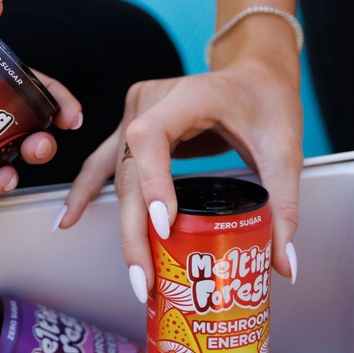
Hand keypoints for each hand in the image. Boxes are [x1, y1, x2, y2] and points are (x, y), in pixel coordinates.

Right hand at [57, 17, 301, 293]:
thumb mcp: (285, 148)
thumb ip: (284, 204)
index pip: (152, 138)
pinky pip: (104, 163)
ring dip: (122, 226)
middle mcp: (150, 101)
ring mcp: (134, 113)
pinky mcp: (130, 128)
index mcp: (187, 95)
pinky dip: (86, 192)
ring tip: (132, 271)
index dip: (152, 183)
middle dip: (136, 230)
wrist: (253, 74)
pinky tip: (69, 219)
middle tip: (146, 278)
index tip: (166, 226)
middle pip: (130, 170)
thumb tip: (282, 263)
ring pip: (117, 175)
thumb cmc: (265, 99)